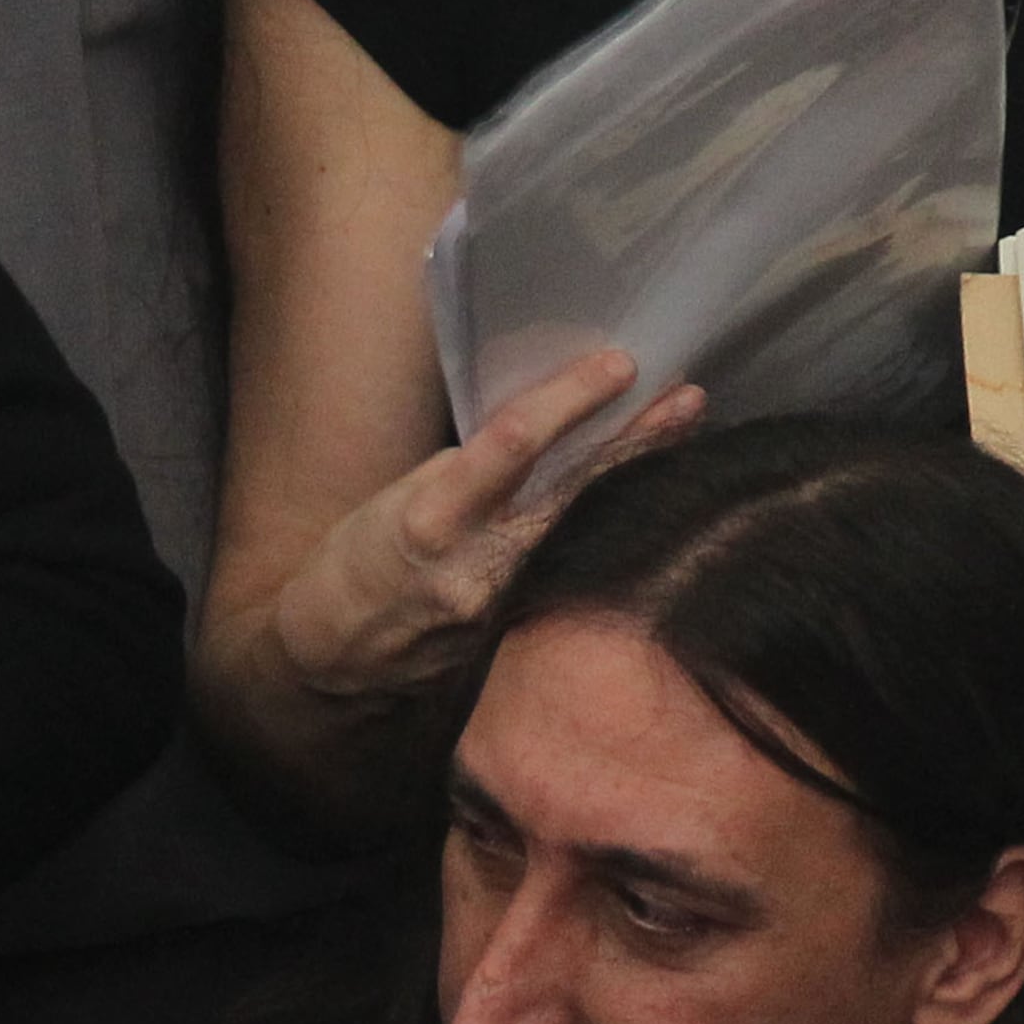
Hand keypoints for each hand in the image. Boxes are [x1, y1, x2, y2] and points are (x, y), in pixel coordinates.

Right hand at [263, 348, 704, 719]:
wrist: (336, 659)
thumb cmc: (361, 560)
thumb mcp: (399, 497)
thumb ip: (471, 472)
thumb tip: (547, 432)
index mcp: (430, 516)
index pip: (513, 444)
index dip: (571, 400)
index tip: (619, 364)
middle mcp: (474, 566)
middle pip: (572, 491)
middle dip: (634, 441)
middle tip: (686, 397)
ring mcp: (503, 609)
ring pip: (585, 532)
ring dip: (638, 481)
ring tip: (684, 434)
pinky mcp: (518, 637)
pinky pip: (574, 572)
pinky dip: (612, 531)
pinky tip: (648, 502)